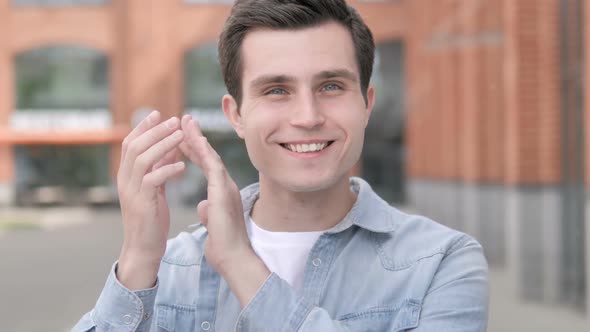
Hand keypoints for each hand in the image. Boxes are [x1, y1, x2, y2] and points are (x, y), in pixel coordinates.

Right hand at [116, 111, 184, 288]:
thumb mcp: (156, 188)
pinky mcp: (142, 203)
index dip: (143, 127)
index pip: (129, 143)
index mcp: (126, 175)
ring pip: (142, 159)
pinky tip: (182, 166)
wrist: (143, 249)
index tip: (159, 114)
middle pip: (134, 146)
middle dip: (155, 131)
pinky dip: (167, 170)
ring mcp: (131, 191)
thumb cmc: (151, 219)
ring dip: (162, 144)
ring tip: (180, 135)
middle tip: (174, 120)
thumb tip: (172, 145)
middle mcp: (124, 180)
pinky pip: (152, 180)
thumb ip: (160, 166)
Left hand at [179, 115, 269, 305]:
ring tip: (186, 122)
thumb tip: (204, 206)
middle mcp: (225, 185)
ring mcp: (226, 187)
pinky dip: (204, 153)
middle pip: (208, 156)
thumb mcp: (213, 223)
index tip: (182, 137)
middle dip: (195, 137)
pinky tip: (195, 140)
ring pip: (210, 156)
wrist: (233, 257)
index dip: (194, 150)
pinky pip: (213, 167)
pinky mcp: (223, 191)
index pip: (206, 165)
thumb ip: (209, 211)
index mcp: (221, 192)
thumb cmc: (224, 245)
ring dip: (197, 138)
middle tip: (184, 119)